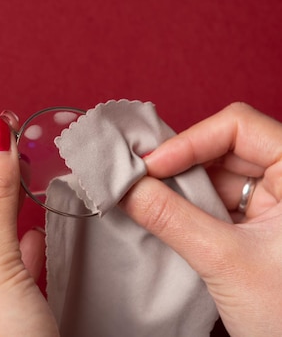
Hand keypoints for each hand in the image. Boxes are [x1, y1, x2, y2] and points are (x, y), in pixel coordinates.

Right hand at [121, 102, 281, 336]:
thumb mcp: (224, 261)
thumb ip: (169, 218)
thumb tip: (123, 185)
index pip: (239, 127)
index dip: (191, 141)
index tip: (151, 167)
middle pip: (224, 147)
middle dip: (179, 165)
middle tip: (138, 180)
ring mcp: (278, 203)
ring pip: (218, 175)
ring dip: (180, 188)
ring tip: (147, 203)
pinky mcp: (262, 224)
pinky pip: (219, 200)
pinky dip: (190, 207)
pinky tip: (165, 218)